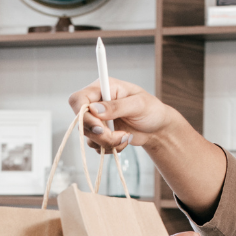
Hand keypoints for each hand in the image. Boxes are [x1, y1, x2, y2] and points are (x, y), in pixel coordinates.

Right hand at [68, 77, 183, 153]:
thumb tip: (94, 110)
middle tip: (118, 135)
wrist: (157, 128)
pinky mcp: (100, 134)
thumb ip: (117, 106)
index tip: (99, 126)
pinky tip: (123, 141)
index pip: (78, 99)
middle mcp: (96, 103)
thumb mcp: (138, 104)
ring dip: (107, 142)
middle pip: (81, 121)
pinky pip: (96, 145)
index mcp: (103, 88)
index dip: (82, 114)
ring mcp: (97, 120)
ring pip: (88, 136)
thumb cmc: (151, 110)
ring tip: (125, 137)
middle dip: (99, 133)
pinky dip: (110, 147)